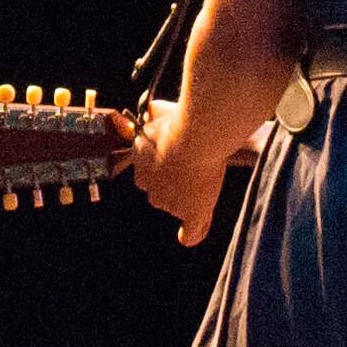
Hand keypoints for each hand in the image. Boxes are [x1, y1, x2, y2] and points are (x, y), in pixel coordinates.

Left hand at [130, 97, 228, 246]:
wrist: (195, 137)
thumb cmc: (178, 123)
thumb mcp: (159, 111)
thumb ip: (154, 114)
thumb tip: (150, 109)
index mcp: (140, 164)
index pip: (146, 172)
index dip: (162, 164)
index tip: (177, 154)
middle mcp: (150, 188)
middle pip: (159, 192)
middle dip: (174, 181)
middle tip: (194, 164)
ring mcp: (170, 203)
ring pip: (177, 206)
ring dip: (190, 197)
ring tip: (207, 178)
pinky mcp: (192, 213)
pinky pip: (190, 231)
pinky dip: (190, 234)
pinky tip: (186, 236)